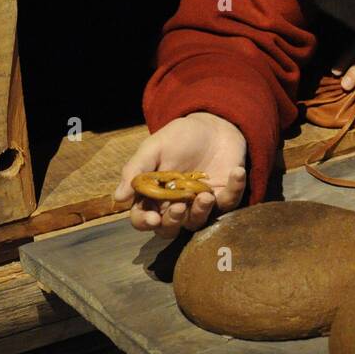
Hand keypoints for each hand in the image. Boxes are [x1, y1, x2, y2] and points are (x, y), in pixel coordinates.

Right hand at [113, 111, 248, 239]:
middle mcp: (175, 205)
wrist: (213, 124)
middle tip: (178, 206)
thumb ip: (137, 170)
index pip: (143, 218)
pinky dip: (234, 189)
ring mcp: (200, 204)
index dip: (145, 222)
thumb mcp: (154, 147)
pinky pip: (229, 203)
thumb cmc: (179, 137)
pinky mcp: (224, 197)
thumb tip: (118, 198)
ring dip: (201, 212)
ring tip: (205, 195)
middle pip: (169, 228)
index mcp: (153, 195)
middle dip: (172, 222)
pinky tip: (235, 172)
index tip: (152, 218)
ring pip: (197, 222)